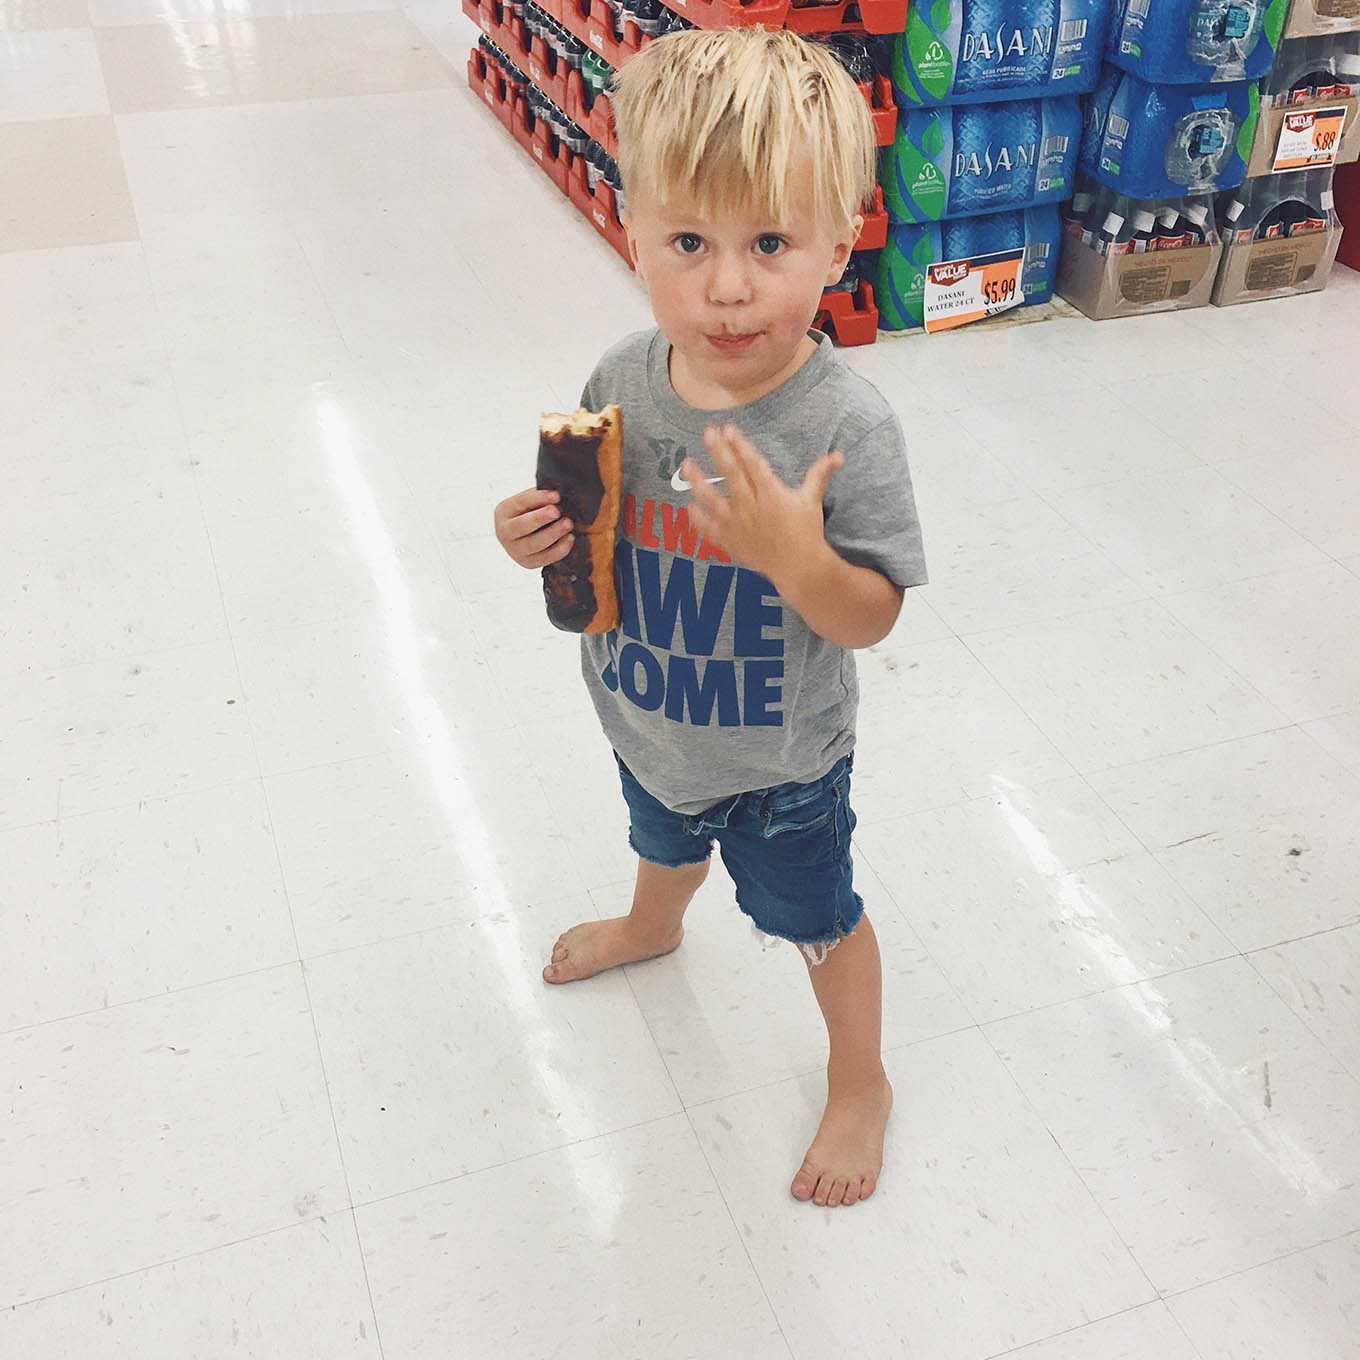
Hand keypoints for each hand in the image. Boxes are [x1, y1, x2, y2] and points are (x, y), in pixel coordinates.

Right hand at [493, 487, 573, 568]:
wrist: (526, 534)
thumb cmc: (530, 513)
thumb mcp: (531, 501)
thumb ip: (540, 498)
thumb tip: (556, 496)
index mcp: (503, 512)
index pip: (520, 503)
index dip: (538, 498)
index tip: (556, 495)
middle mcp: (504, 533)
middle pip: (521, 526)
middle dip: (540, 518)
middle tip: (557, 511)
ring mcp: (514, 550)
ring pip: (533, 545)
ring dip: (552, 534)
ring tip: (567, 524)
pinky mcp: (527, 563)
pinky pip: (544, 558)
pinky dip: (559, 549)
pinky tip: (569, 538)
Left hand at [682, 424, 842, 583]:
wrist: (799, 568)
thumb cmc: (807, 533)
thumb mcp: (812, 500)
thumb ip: (820, 474)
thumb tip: (838, 454)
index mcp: (772, 494)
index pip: (753, 464)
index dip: (740, 445)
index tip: (729, 429)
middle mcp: (752, 507)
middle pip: (732, 475)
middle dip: (720, 452)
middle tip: (708, 433)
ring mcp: (739, 525)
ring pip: (714, 500)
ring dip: (699, 481)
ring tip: (687, 465)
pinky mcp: (731, 542)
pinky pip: (710, 529)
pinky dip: (698, 519)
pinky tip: (688, 505)